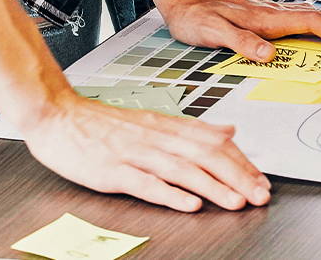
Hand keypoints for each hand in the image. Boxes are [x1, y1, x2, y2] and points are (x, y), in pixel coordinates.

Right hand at [24, 91, 270, 211]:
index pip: (215, 143)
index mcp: (170, 127)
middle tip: (260, 194)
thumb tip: (229, 130)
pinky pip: (146, 183)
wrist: (59, 115)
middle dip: (237, 177)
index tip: (262, 180)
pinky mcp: (113, 171)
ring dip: (213, 187)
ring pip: (183, 170)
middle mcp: (158, 138)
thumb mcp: (155, 120)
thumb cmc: (105, 123)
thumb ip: (193, 129)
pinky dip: (170, 194)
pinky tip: (189, 204)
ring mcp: (136, 154)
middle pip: (206, 156)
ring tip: (236, 202)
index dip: (242, 162)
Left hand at [163, 0, 320, 60]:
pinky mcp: (270, 15)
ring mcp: (274, 12)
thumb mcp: (212, 32)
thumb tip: (268, 53)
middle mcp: (276, 12)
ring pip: (318, 16)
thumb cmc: (195, 18)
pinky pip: (307, 18)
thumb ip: (241, 41)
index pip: (311, 24)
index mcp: (268, 17)